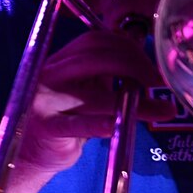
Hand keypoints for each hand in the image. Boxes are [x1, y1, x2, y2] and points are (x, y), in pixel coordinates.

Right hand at [20, 30, 175, 173]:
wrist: (32, 152)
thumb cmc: (66, 118)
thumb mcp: (87, 89)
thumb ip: (110, 74)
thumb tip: (151, 64)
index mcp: (61, 60)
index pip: (96, 40)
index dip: (128, 47)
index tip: (153, 64)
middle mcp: (49, 74)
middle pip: (95, 57)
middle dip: (134, 65)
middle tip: (159, 82)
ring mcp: (45, 100)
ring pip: (93, 94)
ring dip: (132, 101)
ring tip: (160, 110)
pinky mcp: (46, 128)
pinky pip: (77, 125)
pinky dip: (98, 125)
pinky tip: (116, 126)